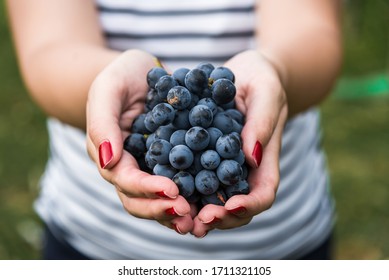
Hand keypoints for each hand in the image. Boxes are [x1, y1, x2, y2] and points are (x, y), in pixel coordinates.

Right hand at [86, 49, 193, 233]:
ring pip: (157, 199)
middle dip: (161, 209)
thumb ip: (102, 123)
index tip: (172, 191)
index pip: (125, 180)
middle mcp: (129, 167)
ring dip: (175, 212)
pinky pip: (179, 182)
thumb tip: (107, 163)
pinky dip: (190, 196)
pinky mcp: (170, 162)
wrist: (141, 72)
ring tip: (197, 219)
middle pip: (139, 199)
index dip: (147, 189)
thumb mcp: (108, 89)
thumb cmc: (121, 77)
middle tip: (187, 214)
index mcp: (111, 154)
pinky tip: (208, 201)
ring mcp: (149, 167)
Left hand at [191, 50, 288, 236]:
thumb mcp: (265, 90)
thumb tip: (252, 157)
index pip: (263, 193)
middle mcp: (244, 170)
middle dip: (219, 218)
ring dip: (197, 212)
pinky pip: (194, 178)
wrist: (242, 73)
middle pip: (237, 207)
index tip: (228, 207)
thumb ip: (262, 121)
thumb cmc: (260, 79)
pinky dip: (183, 189)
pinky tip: (164, 190)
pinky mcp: (203, 157)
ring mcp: (223, 166)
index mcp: (264, 158)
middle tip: (196, 221)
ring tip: (177, 215)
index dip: (248, 205)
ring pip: (214, 200)